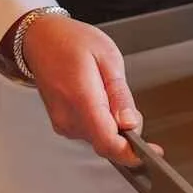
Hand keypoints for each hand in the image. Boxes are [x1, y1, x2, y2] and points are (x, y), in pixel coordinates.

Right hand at [22, 14, 161, 166]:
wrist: (41, 39)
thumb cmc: (73, 42)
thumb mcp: (108, 58)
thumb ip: (120, 95)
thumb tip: (131, 123)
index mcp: (81, 98)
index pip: (107, 141)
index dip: (131, 153)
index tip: (152, 152)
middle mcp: (68, 117)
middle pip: (106, 143)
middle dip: (128, 135)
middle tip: (131, 109)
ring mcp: (63, 123)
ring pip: (100, 139)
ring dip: (115, 128)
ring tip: (112, 96)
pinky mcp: (62, 124)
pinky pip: (90, 132)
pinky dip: (103, 124)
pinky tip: (102, 102)